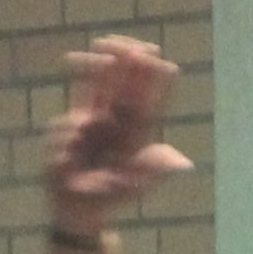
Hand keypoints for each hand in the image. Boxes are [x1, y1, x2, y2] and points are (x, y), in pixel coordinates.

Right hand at [45, 35, 190, 233]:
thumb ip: (152, 172)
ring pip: (103, 84)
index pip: (150, 101)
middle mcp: (119, 121)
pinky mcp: (74, 123)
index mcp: (138, 133)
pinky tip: (72, 66)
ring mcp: (96, 119)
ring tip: (101, 44)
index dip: (155, 80)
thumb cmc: (107, 200)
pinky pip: (78, 97)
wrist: (76, 209)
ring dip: (104, 64)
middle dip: (129, 62)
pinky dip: (79, 81)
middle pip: (127, 85)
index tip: (158, 60)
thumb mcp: (131, 188)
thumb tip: (181, 163)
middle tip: (133, 45)